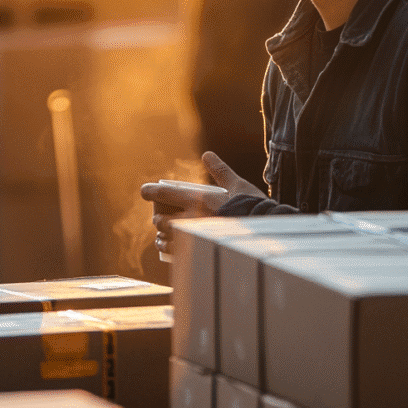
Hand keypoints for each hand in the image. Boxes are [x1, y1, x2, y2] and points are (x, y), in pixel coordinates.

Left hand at [141, 152, 267, 255]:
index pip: (164, 195)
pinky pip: (174, 253)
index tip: (144, 191)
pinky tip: (165, 247)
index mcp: (197, 200)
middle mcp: (191, 219)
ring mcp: (193, 238)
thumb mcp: (236, 184)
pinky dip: (167, 249)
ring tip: (161, 234)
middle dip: (157, 218)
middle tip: (158, 217)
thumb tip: (207, 154)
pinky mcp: (198, 252)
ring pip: (166, 237)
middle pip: (161, 219)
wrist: (263, 231)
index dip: (150, 192)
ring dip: (160, 235)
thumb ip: (220, 170)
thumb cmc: (250, 206)